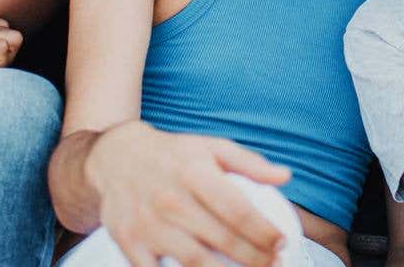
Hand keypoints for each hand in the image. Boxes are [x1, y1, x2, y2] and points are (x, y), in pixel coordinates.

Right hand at [86, 121, 291, 266]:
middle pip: (221, 239)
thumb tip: (285, 176)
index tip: (282, 243)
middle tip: (274, 263)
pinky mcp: (130, 243)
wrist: (118, 157)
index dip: (264, 232)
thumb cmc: (176, 155)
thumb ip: (251, 163)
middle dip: (254, 258)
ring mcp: (148, 224)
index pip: (238, 210)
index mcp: (195, 172)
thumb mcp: (213, 147)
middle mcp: (171, 199)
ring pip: (195, 262)